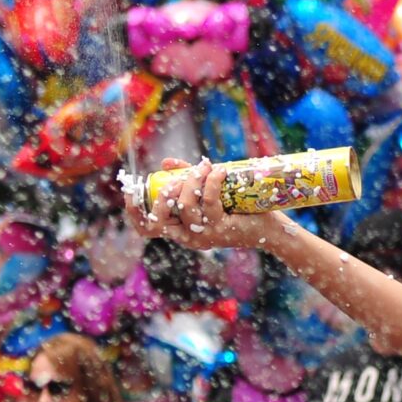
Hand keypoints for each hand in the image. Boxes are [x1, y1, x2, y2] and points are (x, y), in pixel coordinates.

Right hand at [124, 160, 281, 252]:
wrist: (270, 228)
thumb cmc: (238, 209)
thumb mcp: (207, 192)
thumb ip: (186, 178)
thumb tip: (165, 164)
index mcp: (180, 230)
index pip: (147, 228)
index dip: (134, 211)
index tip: (132, 190)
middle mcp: (188, 238)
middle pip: (159, 221)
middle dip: (163, 194)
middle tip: (178, 177)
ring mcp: (204, 236)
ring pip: (185, 206)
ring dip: (193, 180)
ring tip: (206, 167)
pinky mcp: (221, 229)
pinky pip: (209, 201)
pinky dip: (212, 182)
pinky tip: (218, 171)